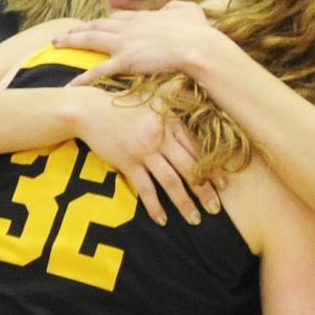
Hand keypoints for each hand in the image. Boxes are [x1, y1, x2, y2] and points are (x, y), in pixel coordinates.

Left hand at [57, 2, 212, 87]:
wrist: (197, 46)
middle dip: (80, 28)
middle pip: (98, 25)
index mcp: (144, 17)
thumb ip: (178, 8)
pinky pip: (98, 71)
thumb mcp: (189, 11)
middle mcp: (129, 27)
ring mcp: (124, 43)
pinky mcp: (125, 61)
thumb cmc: (198, 31)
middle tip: (65, 32)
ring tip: (55, 43)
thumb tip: (174, 7)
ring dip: (71, 40)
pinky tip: (69, 85)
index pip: (118, 18)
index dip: (105, 22)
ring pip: (90, 39)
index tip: (96, 24)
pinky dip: (82, 78)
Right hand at [74, 90, 218, 225]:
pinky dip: (154, 206)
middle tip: (215, 209)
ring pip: (171, 182)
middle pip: (189, 168)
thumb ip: (177, 99)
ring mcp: (144, 151)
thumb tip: (200, 95)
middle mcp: (161, 137)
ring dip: (184, 203)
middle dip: (205, 191)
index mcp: (171, 120)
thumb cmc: (123, 103)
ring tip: (194, 219)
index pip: (198, 148)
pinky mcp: (127, 163)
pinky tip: (162, 220)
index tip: (224, 183)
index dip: (212, 167)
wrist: (90, 110)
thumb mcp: (154, 95)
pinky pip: (145, 189)